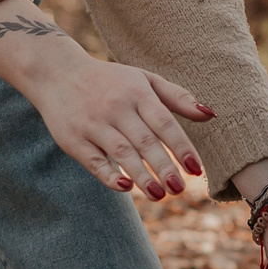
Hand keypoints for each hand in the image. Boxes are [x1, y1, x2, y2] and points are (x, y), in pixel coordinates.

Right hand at [0, 0, 212, 198]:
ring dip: (142, 176)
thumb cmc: (110, 80)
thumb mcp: (143, 79)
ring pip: (121, 153)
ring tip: (160, 195)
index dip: (181, 147)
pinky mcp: (73, 139)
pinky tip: (126, 188)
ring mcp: (93, 123)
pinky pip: (94, 161)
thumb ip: (177, 97)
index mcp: (136, 92)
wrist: (57, 73)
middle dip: (164, 167)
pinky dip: (109, 175)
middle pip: (144, 141)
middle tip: (180, 190)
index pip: (164, 122)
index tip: (196, 170)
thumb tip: (211, 114)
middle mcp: (115, 107)